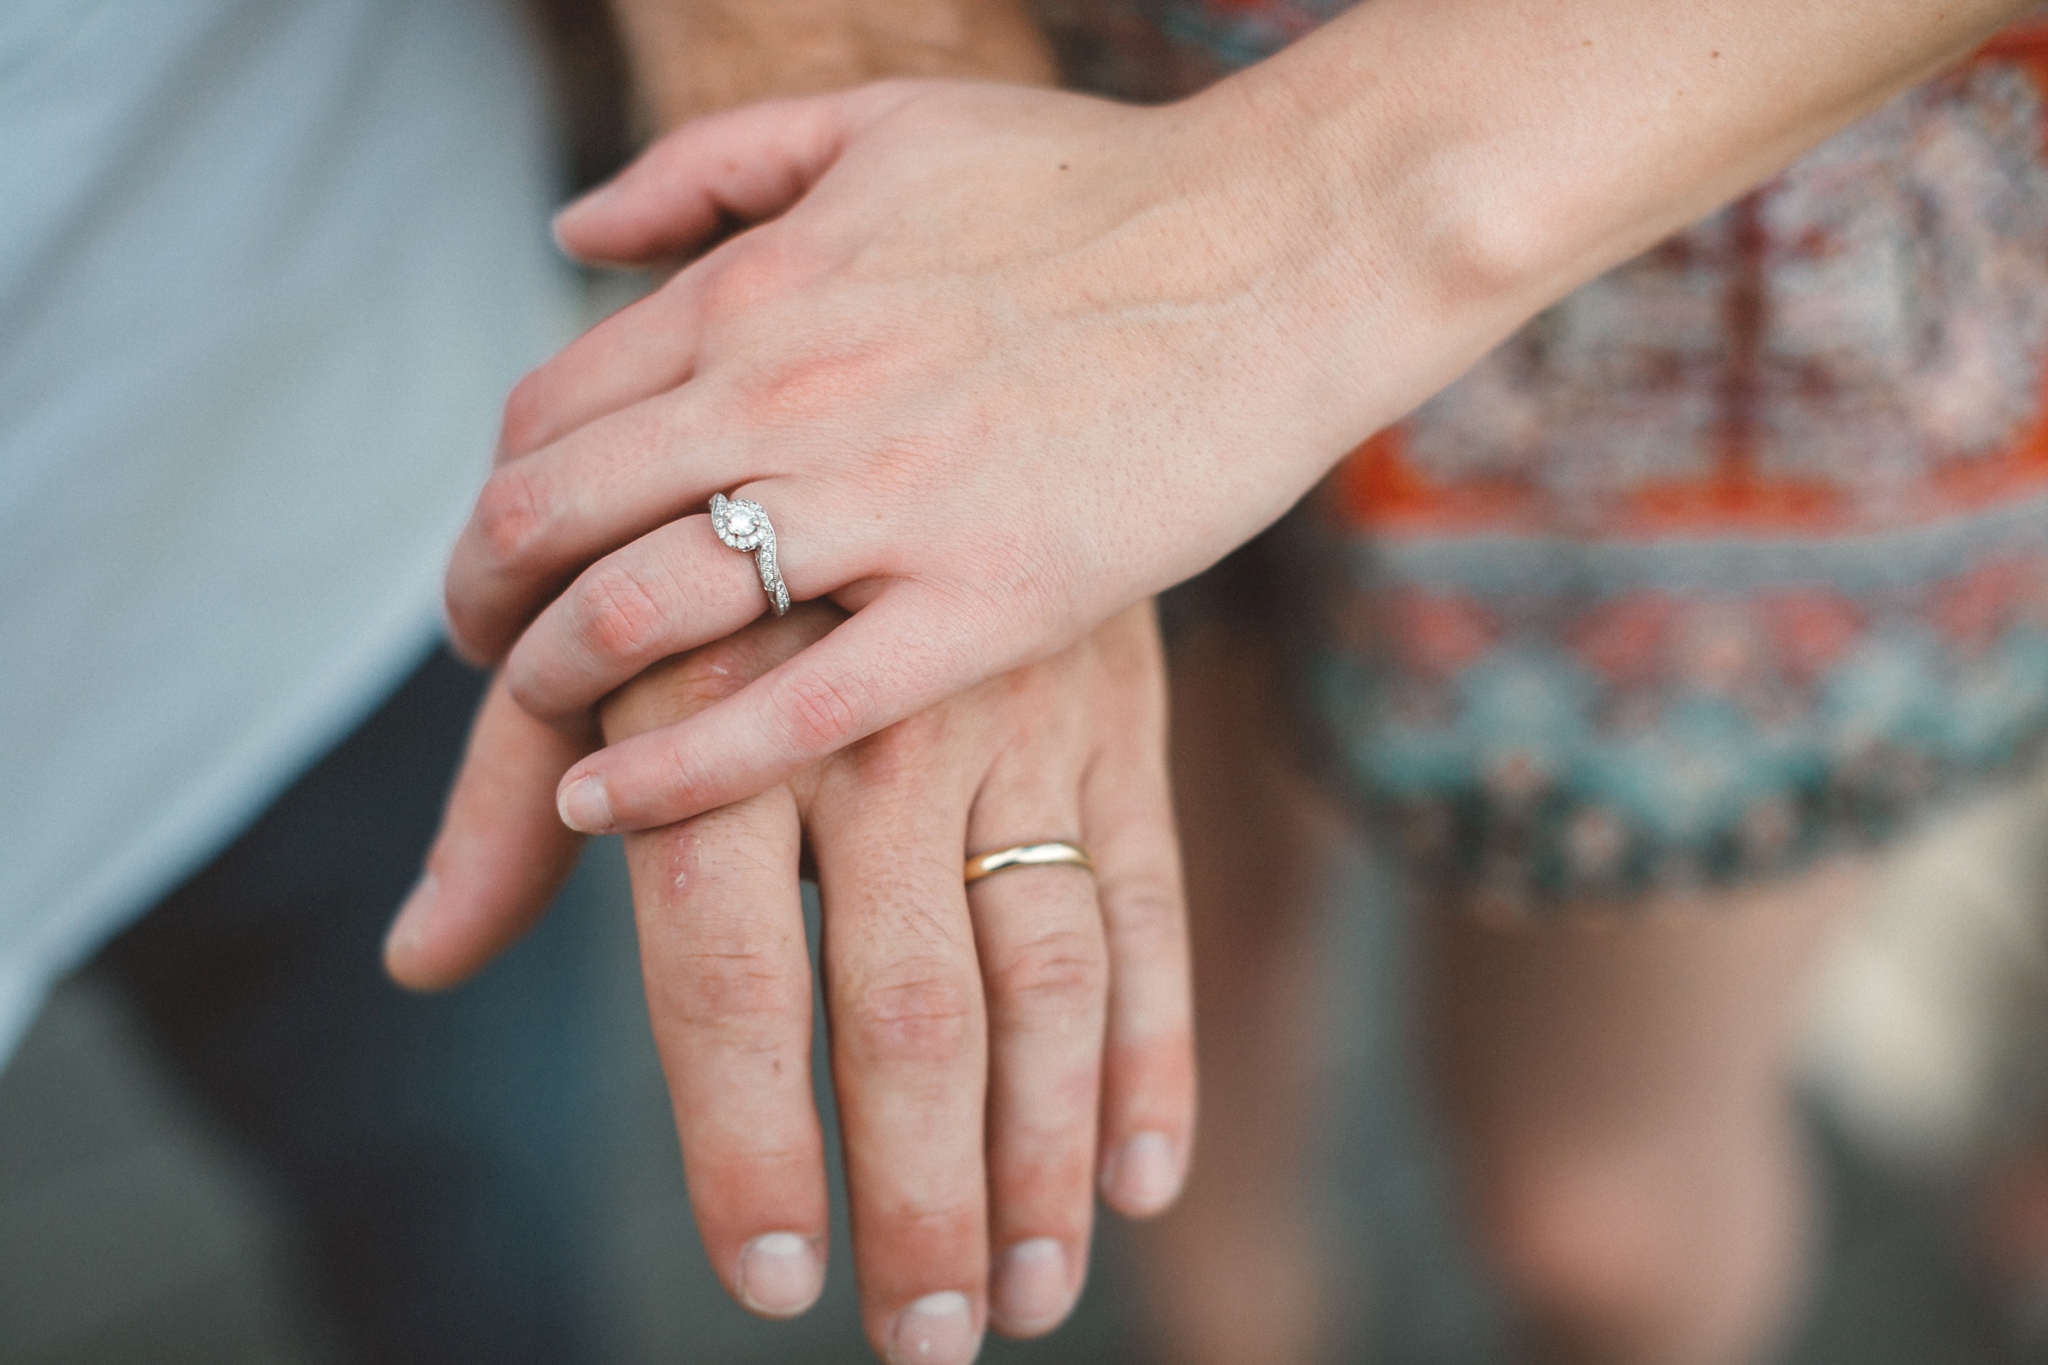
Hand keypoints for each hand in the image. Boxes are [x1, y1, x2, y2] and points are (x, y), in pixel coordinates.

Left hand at [391, 603, 1193, 1359]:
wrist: (916, 376)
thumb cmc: (719, 545)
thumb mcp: (598, 640)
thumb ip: (505, 797)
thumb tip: (419, 961)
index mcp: (724, 716)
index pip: (731, 975)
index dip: (748, 1143)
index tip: (771, 1280)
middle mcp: (878, 731)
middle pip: (909, 1006)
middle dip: (920, 1196)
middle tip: (922, 1346)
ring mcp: (1015, 726)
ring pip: (1049, 972)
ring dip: (1042, 1151)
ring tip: (1025, 1298)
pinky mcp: (1115, 723)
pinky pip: (1152, 902)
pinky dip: (1160, 1046)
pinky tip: (1145, 1179)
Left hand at [447, 0, 2039, 840]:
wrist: (1283, 245)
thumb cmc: (1094, 189)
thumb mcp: (881, 128)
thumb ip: (708, 167)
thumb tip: (566, 230)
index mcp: (754, 289)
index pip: (541, 415)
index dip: (493, 504)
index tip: (509, 560)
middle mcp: (782, 392)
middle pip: (543, 521)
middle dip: (479, 605)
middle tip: (486, 659)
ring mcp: (879, 503)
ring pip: (630, 617)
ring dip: (544, 691)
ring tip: (539, 738)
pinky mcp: (983, 603)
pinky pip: (784, 716)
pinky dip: (665, 774)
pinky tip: (606, 808)